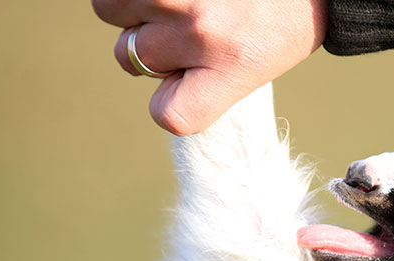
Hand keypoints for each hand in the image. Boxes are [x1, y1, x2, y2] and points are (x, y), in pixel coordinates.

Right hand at [93, 0, 327, 134]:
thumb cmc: (282, 12)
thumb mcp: (259, 61)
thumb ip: (207, 81)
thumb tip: (156, 79)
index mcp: (232, 66)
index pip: (170, 116)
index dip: (170, 104)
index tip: (188, 88)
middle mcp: (200, 30)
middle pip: (132, 60)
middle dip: (155, 45)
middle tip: (194, 23)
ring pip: (111, 10)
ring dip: (135, 6)